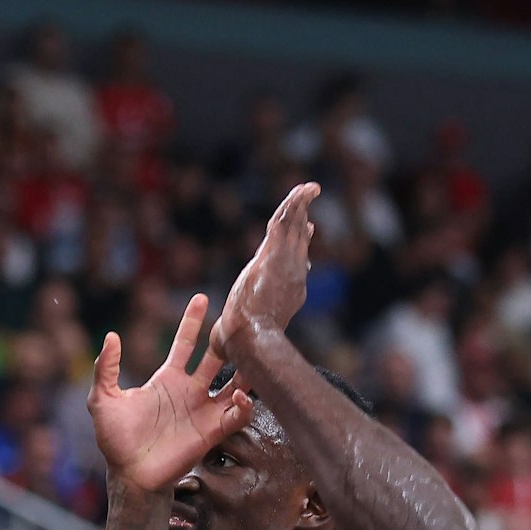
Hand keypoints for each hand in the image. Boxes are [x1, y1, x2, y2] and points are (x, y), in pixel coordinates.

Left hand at [89, 294, 251, 495]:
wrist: (130, 474)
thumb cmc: (115, 439)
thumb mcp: (103, 400)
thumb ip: (106, 369)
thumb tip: (112, 336)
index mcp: (167, 379)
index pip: (185, 344)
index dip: (192, 322)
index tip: (202, 298)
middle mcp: (190, 391)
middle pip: (216, 358)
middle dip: (226, 339)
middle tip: (237, 320)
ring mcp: (203, 410)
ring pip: (234, 382)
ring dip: (245, 369)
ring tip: (252, 353)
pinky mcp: (212, 432)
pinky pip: (237, 415)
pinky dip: (244, 404)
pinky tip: (240, 394)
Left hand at [210, 181, 319, 359]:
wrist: (250, 335)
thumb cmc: (241, 341)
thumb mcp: (238, 329)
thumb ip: (233, 326)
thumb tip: (220, 341)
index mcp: (287, 288)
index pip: (295, 260)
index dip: (301, 243)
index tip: (307, 231)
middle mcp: (291, 272)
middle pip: (298, 238)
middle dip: (304, 219)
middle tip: (308, 200)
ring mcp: (285, 262)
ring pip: (294, 226)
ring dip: (301, 205)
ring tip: (310, 188)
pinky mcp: (272, 253)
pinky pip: (285, 222)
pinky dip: (294, 205)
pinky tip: (302, 190)